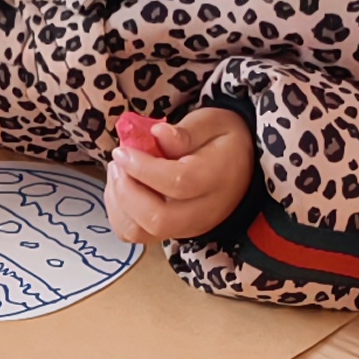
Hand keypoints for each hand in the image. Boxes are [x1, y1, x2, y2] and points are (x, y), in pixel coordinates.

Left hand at [105, 107, 254, 244]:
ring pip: (142, 232)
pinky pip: (137, 235)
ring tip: (117, 174)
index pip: (178, 183)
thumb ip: (185, 132)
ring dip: (119, 204)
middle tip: (117, 163)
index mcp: (216, 178)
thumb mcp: (212, 123)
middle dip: (127, 192)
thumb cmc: (223, 141)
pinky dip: (119, 215)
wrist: (240, 167)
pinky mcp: (172, 233)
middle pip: (158, 219)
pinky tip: (121, 190)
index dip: (143, 168)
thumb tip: (158, 134)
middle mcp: (203, 211)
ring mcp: (187, 228)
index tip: (123, 151)